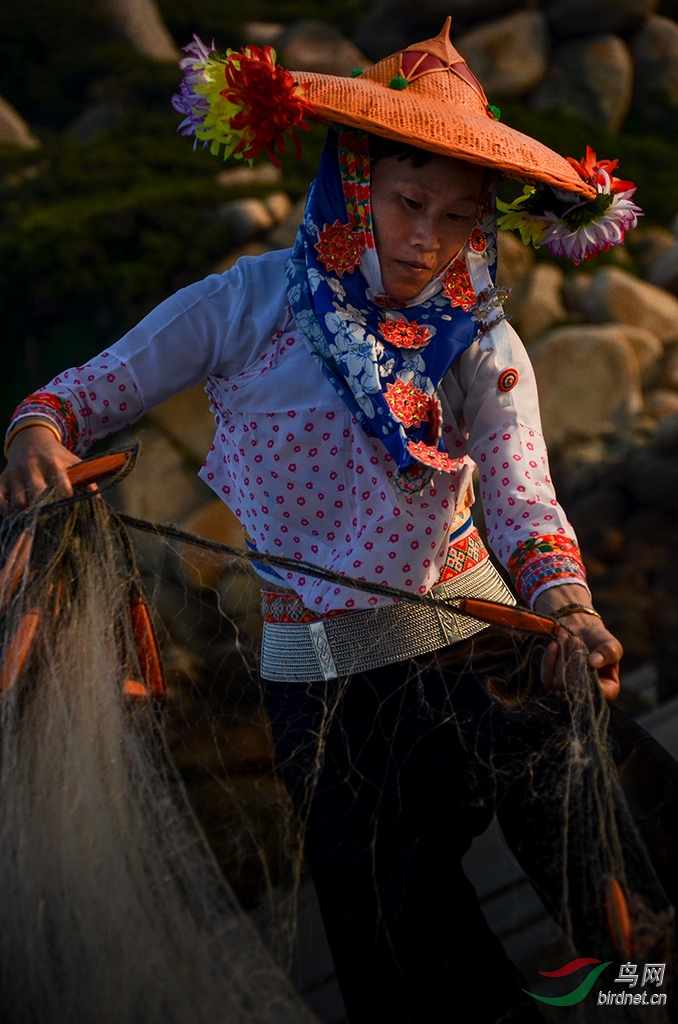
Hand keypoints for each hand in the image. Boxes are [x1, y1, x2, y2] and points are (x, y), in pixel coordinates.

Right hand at [0, 425, 81, 514]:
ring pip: (18, 503)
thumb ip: (87, 480)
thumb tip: (97, 501)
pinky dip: (6, 511)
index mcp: (53, 464)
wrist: (30, 439)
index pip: (62, 489)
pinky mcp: (2, 480)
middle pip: (37, 498)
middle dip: (44, 512)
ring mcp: (15, 474)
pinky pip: (0, 501)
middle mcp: (32, 468)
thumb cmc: (56, 456)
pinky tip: (15, 513)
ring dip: (26, 515)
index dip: (66, 502)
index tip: (69, 509)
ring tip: (34, 519)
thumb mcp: (73, 462)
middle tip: (50, 519)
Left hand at [535, 584, 621, 701]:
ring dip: (561, 658)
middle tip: (575, 640)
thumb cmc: (600, 639)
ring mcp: (568, 691)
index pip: (598, 692)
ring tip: (566, 638)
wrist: (582, 630)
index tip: (586, 657)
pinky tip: (555, 645)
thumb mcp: (611, 644)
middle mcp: (588, 694)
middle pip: (574, 687)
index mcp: (609, 689)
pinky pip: (546, 679)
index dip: (590, 677)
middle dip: (573, 661)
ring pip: (558, 684)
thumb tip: (593, 663)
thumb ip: (608, 653)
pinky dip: (549, 660)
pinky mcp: (553, 683)